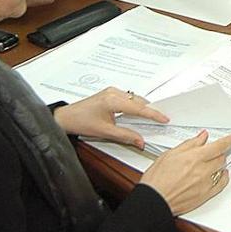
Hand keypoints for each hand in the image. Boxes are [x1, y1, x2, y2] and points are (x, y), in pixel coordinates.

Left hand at [52, 87, 169, 148]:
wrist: (66, 118)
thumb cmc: (81, 122)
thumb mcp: (105, 132)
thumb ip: (126, 136)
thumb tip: (140, 140)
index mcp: (113, 100)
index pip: (139, 108)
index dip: (153, 114)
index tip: (164, 118)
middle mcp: (113, 92)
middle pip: (139, 101)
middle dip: (150, 110)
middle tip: (160, 119)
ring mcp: (111, 91)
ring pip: (134, 98)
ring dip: (142, 107)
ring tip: (151, 117)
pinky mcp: (109, 92)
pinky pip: (128, 97)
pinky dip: (134, 105)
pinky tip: (137, 112)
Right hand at [140, 130, 230, 214]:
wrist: (154, 200)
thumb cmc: (157, 180)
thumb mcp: (169, 154)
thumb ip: (189, 144)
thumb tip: (201, 137)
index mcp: (194, 158)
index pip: (218, 146)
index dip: (228, 141)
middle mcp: (202, 170)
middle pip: (221, 158)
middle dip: (220, 152)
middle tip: (215, 151)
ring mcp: (205, 183)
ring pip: (221, 169)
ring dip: (219, 164)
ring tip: (212, 163)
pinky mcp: (205, 195)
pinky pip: (221, 184)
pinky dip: (223, 178)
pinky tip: (221, 175)